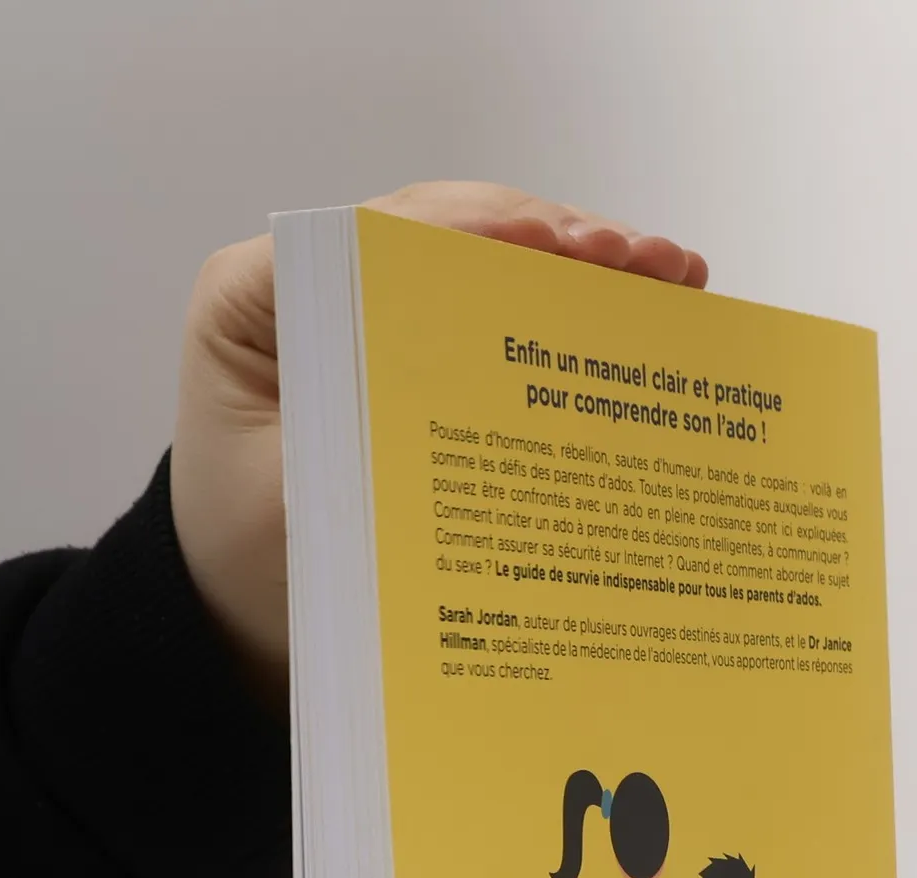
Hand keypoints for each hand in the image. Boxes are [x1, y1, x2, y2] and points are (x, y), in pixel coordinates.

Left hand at [169, 183, 709, 706]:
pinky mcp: (419, 348)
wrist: (244, 605)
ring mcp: (377, 309)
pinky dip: (570, 314)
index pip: (381, 239)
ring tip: (672, 276)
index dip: (478, 233)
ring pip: (490, 264)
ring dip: (583, 269)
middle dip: (557, 241)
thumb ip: (362, 457)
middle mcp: (319, 282)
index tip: (558, 250)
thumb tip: (467, 425)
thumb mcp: (292, 514)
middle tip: (645, 262)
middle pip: (453, 234)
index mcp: (259, 297)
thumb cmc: (254, 559)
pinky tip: (646, 310)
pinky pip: (498, 315)